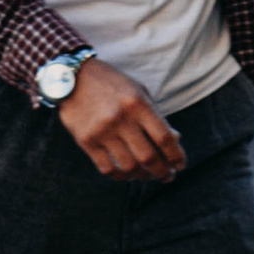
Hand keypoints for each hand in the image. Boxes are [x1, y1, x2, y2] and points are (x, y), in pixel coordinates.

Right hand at [60, 56, 184, 180]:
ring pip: (129, 167)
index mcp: (138, 104)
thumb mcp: (138, 91)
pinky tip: (127, 174)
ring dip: (143, 176)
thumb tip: (175, 142)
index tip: (180, 165)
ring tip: (148, 175)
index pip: (164, 138)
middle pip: (149, 157)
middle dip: (163, 172)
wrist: (72, 77)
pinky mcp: (86, 141)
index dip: (176, 156)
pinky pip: (107, 168)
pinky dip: (121, 176)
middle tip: (168, 176)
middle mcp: (121, 118)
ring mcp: (102, 131)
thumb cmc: (112, 84)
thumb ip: (156, 116)